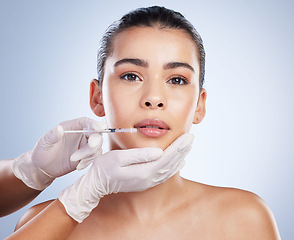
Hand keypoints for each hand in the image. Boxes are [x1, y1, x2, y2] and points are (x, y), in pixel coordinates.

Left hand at [13, 117, 106, 189]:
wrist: (42, 168)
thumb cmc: (42, 152)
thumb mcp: (44, 143)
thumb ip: (52, 135)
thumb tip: (59, 128)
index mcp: (71, 127)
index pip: (86, 122)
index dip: (94, 123)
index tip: (100, 128)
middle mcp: (80, 135)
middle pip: (96, 134)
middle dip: (94, 142)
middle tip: (86, 149)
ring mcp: (84, 146)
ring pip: (97, 147)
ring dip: (89, 154)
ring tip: (74, 159)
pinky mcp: (86, 157)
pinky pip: (95, 157)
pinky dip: (88, 162)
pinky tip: (78, 166)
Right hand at [58, 133, 192, 222]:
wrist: (97, 185)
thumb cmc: (104, 168)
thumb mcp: (119, 158)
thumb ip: (139, 155)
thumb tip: (159, 152)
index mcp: (144, 172)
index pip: (167, 157)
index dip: (179, 146)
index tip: (188, 136)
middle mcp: (149, 179)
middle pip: (171, 163)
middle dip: (182, 150)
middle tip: (192, 138)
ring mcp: (148, 182)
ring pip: (170, 169)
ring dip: (180, 157)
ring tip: (187, 147)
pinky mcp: (145, 182)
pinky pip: (165, 174)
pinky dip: (174, 166)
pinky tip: (179, 161)